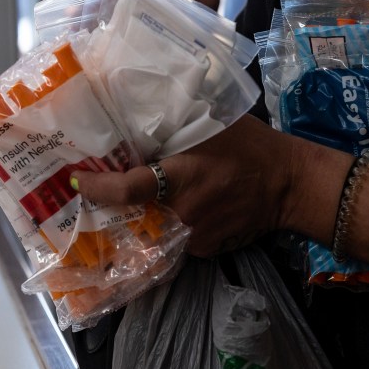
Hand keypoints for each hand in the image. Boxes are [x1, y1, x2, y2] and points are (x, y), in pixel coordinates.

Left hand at [71, 115, 311, 257]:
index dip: (100, 187)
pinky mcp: (205, 249)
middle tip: (101, 191)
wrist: (290, 185)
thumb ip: (177, 127)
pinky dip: (174, 226)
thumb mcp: (214, 125)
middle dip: (117, 206)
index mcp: (183, 176)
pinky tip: (186, 209)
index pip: (130, 188)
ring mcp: (195, 235)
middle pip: (136, 213)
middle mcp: (184, 211)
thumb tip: (138, 118)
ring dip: (148, 216)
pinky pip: (176, 239)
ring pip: (156, 228)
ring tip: (146, 199)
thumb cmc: (252, 147)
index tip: (78, 181)